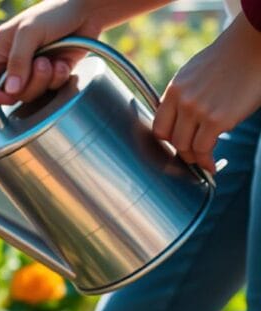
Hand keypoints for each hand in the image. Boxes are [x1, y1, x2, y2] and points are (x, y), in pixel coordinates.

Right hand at [0, 0, 102, 104]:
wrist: (86, 9)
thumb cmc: (53, 13)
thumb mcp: (29, 32)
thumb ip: (18, 61)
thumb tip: (10, 91)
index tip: (11, 96)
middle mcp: (13, 65)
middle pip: (11, 94)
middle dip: (29, 83)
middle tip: (42, 63)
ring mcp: (32, 71)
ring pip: (32, 94)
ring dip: (45, 79)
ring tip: (52, 60)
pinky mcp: (52, 74)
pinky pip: (51, 89)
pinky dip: (59, 77)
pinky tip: (63, 61)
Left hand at [152, 14, 260, 173]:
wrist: (251, 47)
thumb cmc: (227, 60)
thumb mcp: (193, 74)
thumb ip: (182, 96)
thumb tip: (179, 118)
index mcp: (174, 90)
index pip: (159, 126)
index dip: (168, 139)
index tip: (177, 143)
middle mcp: (182, 102)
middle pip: (171, 139)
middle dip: (181, 150)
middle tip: (193, 155)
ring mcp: (198, 111)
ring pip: (185, 147)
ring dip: (195, 157)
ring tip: (204, 160)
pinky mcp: (218, 120)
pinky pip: (204, 149)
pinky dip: (206, 160)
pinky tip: (211, 164)